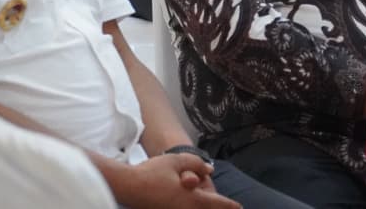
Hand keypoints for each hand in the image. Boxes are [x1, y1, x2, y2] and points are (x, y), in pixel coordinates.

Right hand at [118, 154, 239, 208]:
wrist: (127, 186)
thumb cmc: (152, 172)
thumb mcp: (178, 161)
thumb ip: (197, 164)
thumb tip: (209, 170)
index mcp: (191, 199)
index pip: (216, 203)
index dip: (229, 205)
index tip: (239, 207)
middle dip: (217, 208)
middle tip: (229, 208)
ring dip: (204, 206)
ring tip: (211, 203)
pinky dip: (192, 207)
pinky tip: (192, 201)